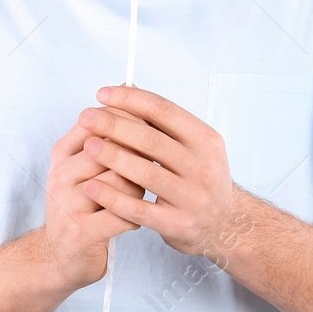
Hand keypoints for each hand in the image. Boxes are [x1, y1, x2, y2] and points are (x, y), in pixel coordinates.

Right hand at [41, 119, 144, 289]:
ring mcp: (69, 205)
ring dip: (140, 187)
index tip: (150, 127)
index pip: (96, 122)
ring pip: (119, 181)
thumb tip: (132, 89)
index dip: (128, 120)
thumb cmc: (81, 206)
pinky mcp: (82, 233)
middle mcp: (61, 175)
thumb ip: (105, 133)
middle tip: (155, 162)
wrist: (60, 256)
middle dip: (139, 154)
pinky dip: (136, 215)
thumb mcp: (84, 166)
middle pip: (110, 149)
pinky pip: (122, 215)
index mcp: (62, 154)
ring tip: (143, 193)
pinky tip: (138, 217)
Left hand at [79, 86, 245, 261]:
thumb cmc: (200, 177)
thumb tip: (127, 87)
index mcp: (206, 140)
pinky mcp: (178, 224)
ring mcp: (192, 197)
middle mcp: (203, 167)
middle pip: (151, 140)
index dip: (130, 100)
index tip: (103, 93)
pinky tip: (92, 186)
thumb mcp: (194, 145)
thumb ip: (162, 121)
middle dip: (114, 125)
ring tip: (88, 145)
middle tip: (87, 117)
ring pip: (145, 173)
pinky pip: (139, 209)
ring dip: (112, 157)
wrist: (225, 223)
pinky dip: (113, 197)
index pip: (164, 111)